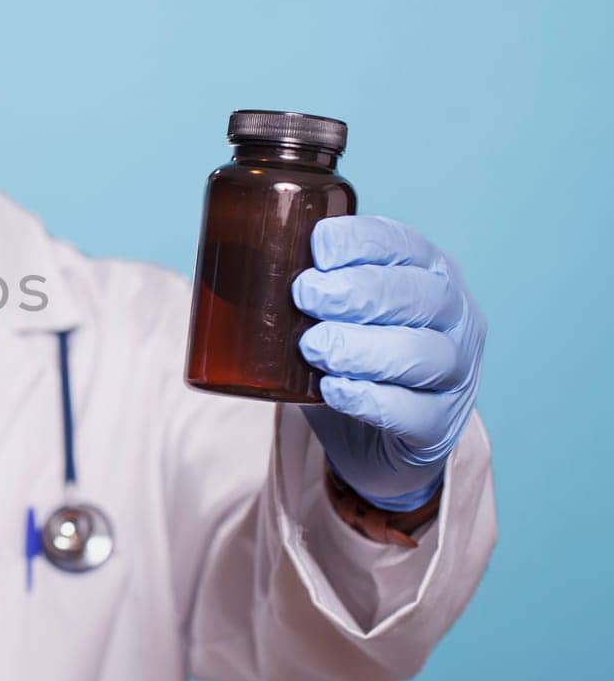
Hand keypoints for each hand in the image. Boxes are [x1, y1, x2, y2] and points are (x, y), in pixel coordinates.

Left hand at [291, 216, 485, 511]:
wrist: (374, 438)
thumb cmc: (350, 356)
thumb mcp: (331, 312)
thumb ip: (302, 286)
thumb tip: (226, 261)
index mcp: (426, 271)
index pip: (401, 244)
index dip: (361, 243)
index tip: (316, 249)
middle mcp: (453, 315)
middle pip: (418, 295)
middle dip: (358, 292)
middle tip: (305, 296)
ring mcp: (455, 371)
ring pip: (422, 353)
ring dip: (362, 346)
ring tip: (314, 346)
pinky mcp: (439, 425)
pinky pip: (414, 411)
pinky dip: (370, 399)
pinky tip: (335, 390)